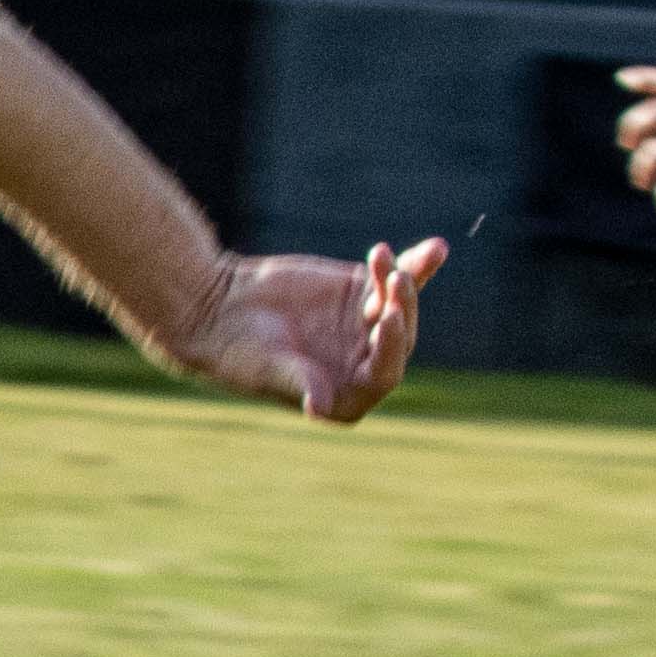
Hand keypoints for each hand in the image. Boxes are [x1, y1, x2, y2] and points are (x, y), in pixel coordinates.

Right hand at [165, 237, 446, 421]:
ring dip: (405, 281)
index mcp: (347, 396)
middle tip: (396, 280)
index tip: (389, 317)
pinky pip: (394, 278)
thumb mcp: (268, 368)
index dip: (391, 347)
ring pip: (399, 304)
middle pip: (398, 337)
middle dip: (402, 307)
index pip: (384, 373)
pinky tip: (438, 249)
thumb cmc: (237, 352)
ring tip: (385, 258)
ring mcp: (364, 327)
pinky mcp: (359, 293)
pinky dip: (416, 263)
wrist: (217, 309)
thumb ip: (299, 381)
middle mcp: (362, 364)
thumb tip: (318, 407)